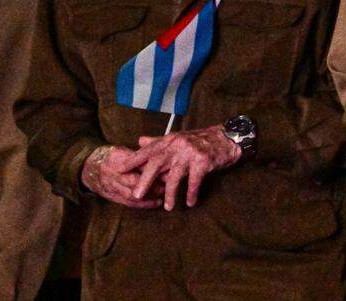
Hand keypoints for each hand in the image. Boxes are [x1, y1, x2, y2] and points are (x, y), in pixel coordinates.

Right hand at [81, 145, 162, 207]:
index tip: (163, 169)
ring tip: (164, 194)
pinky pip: (128, 203)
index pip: (134, 166)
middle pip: (133, 182)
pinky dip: (143, 204)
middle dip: (151, 184)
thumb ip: (137, 155)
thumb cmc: (110, 157)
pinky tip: (156, 202)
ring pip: (131, 195)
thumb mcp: (122, 151)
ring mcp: (112, 188)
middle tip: (167, 184)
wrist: (89, 168)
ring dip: (149, 196)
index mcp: (116, 162)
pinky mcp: (113, 197)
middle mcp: (113, 176)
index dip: (148, 169)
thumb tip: (156, 157)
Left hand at [126, 125, 240, 209]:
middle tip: (137, 195)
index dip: (133, 160)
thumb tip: (139, 141)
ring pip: (175, 176)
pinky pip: (194, 181)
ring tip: (167, 207)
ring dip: (170, 194)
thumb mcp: (177, 138)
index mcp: (169, 140)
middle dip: (145, 180)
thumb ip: (158, 141)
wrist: (226, 138)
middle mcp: (177, 145)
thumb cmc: (200, 140)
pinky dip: (191, 194)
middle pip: (156, 163)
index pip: (147, 150)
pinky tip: (189, 203)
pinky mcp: (203, 161)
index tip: (119, 170)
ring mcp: (190, 153)